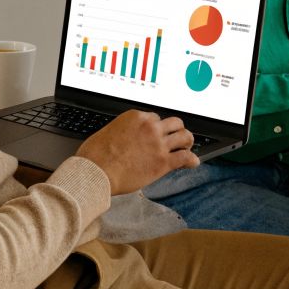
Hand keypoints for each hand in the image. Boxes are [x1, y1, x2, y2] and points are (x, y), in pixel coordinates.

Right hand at [76, 110, 198, 195]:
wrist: (96, 171)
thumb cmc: (96, 154)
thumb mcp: (109, 131)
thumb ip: (124, 131)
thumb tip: (126, 138)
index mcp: (136, 117)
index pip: (155, 118)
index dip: (157, 128)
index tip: (157, 135)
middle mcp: (150, 127)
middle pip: (175, 123)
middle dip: (176, 130)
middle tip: (176, 138)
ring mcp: (159, 144)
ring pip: (184, 137)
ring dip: (187, 142)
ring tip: (186, 148)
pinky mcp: (163, 162)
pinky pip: (185, 157)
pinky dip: (191, 160)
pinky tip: (192, 162)